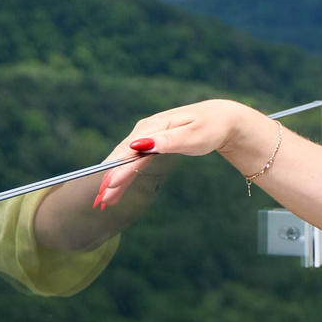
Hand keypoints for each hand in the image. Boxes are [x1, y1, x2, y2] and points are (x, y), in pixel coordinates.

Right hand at [94, 100, 263, 208]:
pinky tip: (117, 190)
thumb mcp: (193, 136)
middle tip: (100, 201)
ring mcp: (147, 136)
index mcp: (154, 126)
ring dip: (115, 180)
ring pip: (126, 161)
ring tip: (104, 201)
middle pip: (123, 157)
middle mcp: (145, 130)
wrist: (221, 120)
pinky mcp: (151, 143)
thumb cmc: (210, 128)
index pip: (130, 150)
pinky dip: (125, 176)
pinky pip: (134, 161)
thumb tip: (142, 145)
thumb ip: (167, 141)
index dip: (118, 169)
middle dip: (111, 178)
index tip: (109, 185)